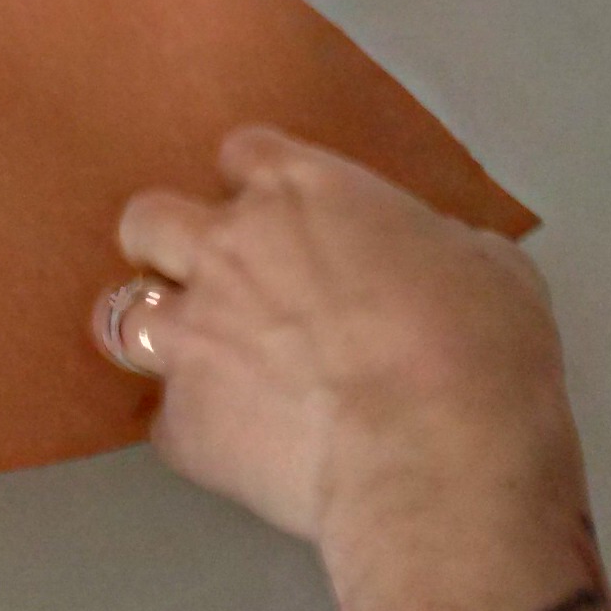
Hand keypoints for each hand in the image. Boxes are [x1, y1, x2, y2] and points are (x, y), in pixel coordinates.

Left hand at [102, 126, 581, 570]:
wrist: (437, 458)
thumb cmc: (479, 351)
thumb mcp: (489, 264)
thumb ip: (433, 246)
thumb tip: (430, 264)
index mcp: (300, 191)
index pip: (243, 151)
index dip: (255, 183)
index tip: (276, 213)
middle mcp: (227, 247)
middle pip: (149, 220)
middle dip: (169, 245)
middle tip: (214, 281)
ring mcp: (193, 334)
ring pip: (122, 314)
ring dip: (159, 333)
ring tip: (200, 364)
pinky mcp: (184, 422)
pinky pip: (164, 421)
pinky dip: (195, 431)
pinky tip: (238, 449)